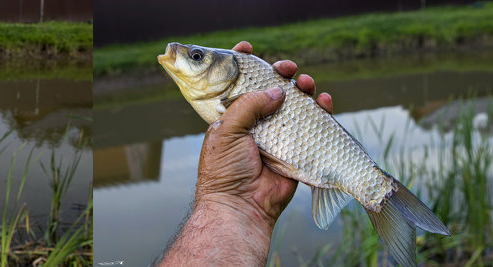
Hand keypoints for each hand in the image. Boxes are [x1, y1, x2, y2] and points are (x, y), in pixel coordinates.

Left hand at [193, 41, 332, 223]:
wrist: (240, 206)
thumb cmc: (225, 169)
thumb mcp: (227, 130)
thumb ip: (249, 105)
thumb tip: (277, 90)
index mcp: (231, 117)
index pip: (237, 84)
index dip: (242, 65)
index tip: (248, 49)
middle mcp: (254, 124)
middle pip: (271, 90)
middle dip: (280, 73)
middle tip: (287, 67)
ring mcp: (276, 135)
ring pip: (294, 104)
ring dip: (302, 88)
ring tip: (306, 83)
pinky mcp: (296, 148)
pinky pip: (312, 126)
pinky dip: (321, 110)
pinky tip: (324, 100)